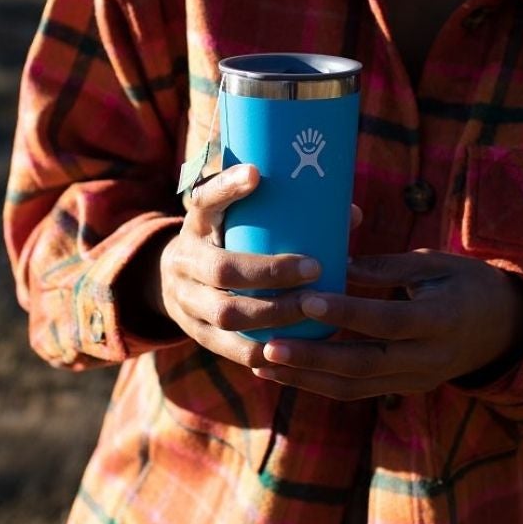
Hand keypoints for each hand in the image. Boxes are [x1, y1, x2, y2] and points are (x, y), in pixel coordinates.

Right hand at [149, 164, 358, 369]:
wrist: (170, 279)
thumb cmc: (225, 239)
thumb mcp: (237, 218)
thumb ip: (284, 211)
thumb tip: (352, 215)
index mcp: (196, 223)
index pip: (204, 199)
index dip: (227, 187)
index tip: (257, 173)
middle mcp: (184, 259)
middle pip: (223, 269)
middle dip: (272, 272)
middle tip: (315, 269)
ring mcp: (185, 299)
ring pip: (226, 313)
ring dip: (274, 314)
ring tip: (312, 309)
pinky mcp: (194, 333)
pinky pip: (226, 346)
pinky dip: (260, 349)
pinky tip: (291, 349)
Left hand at [252, 249, 522, 399]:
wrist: (503, 328)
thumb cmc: (465, 282)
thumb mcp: (435, 265)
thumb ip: (386, 268)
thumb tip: (335, 263)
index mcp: (441, 319)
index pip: (387, 321)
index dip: (346, 313)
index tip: (306, 300)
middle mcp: (428, 358)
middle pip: (364, 365)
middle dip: (313, 358)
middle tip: (268, 345)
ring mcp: (415, 380)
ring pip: (354, 387)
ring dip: (306, 378)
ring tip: (262, 363)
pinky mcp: (403, 389)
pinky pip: (356, 391)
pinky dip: (318, 384)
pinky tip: (284, 372)